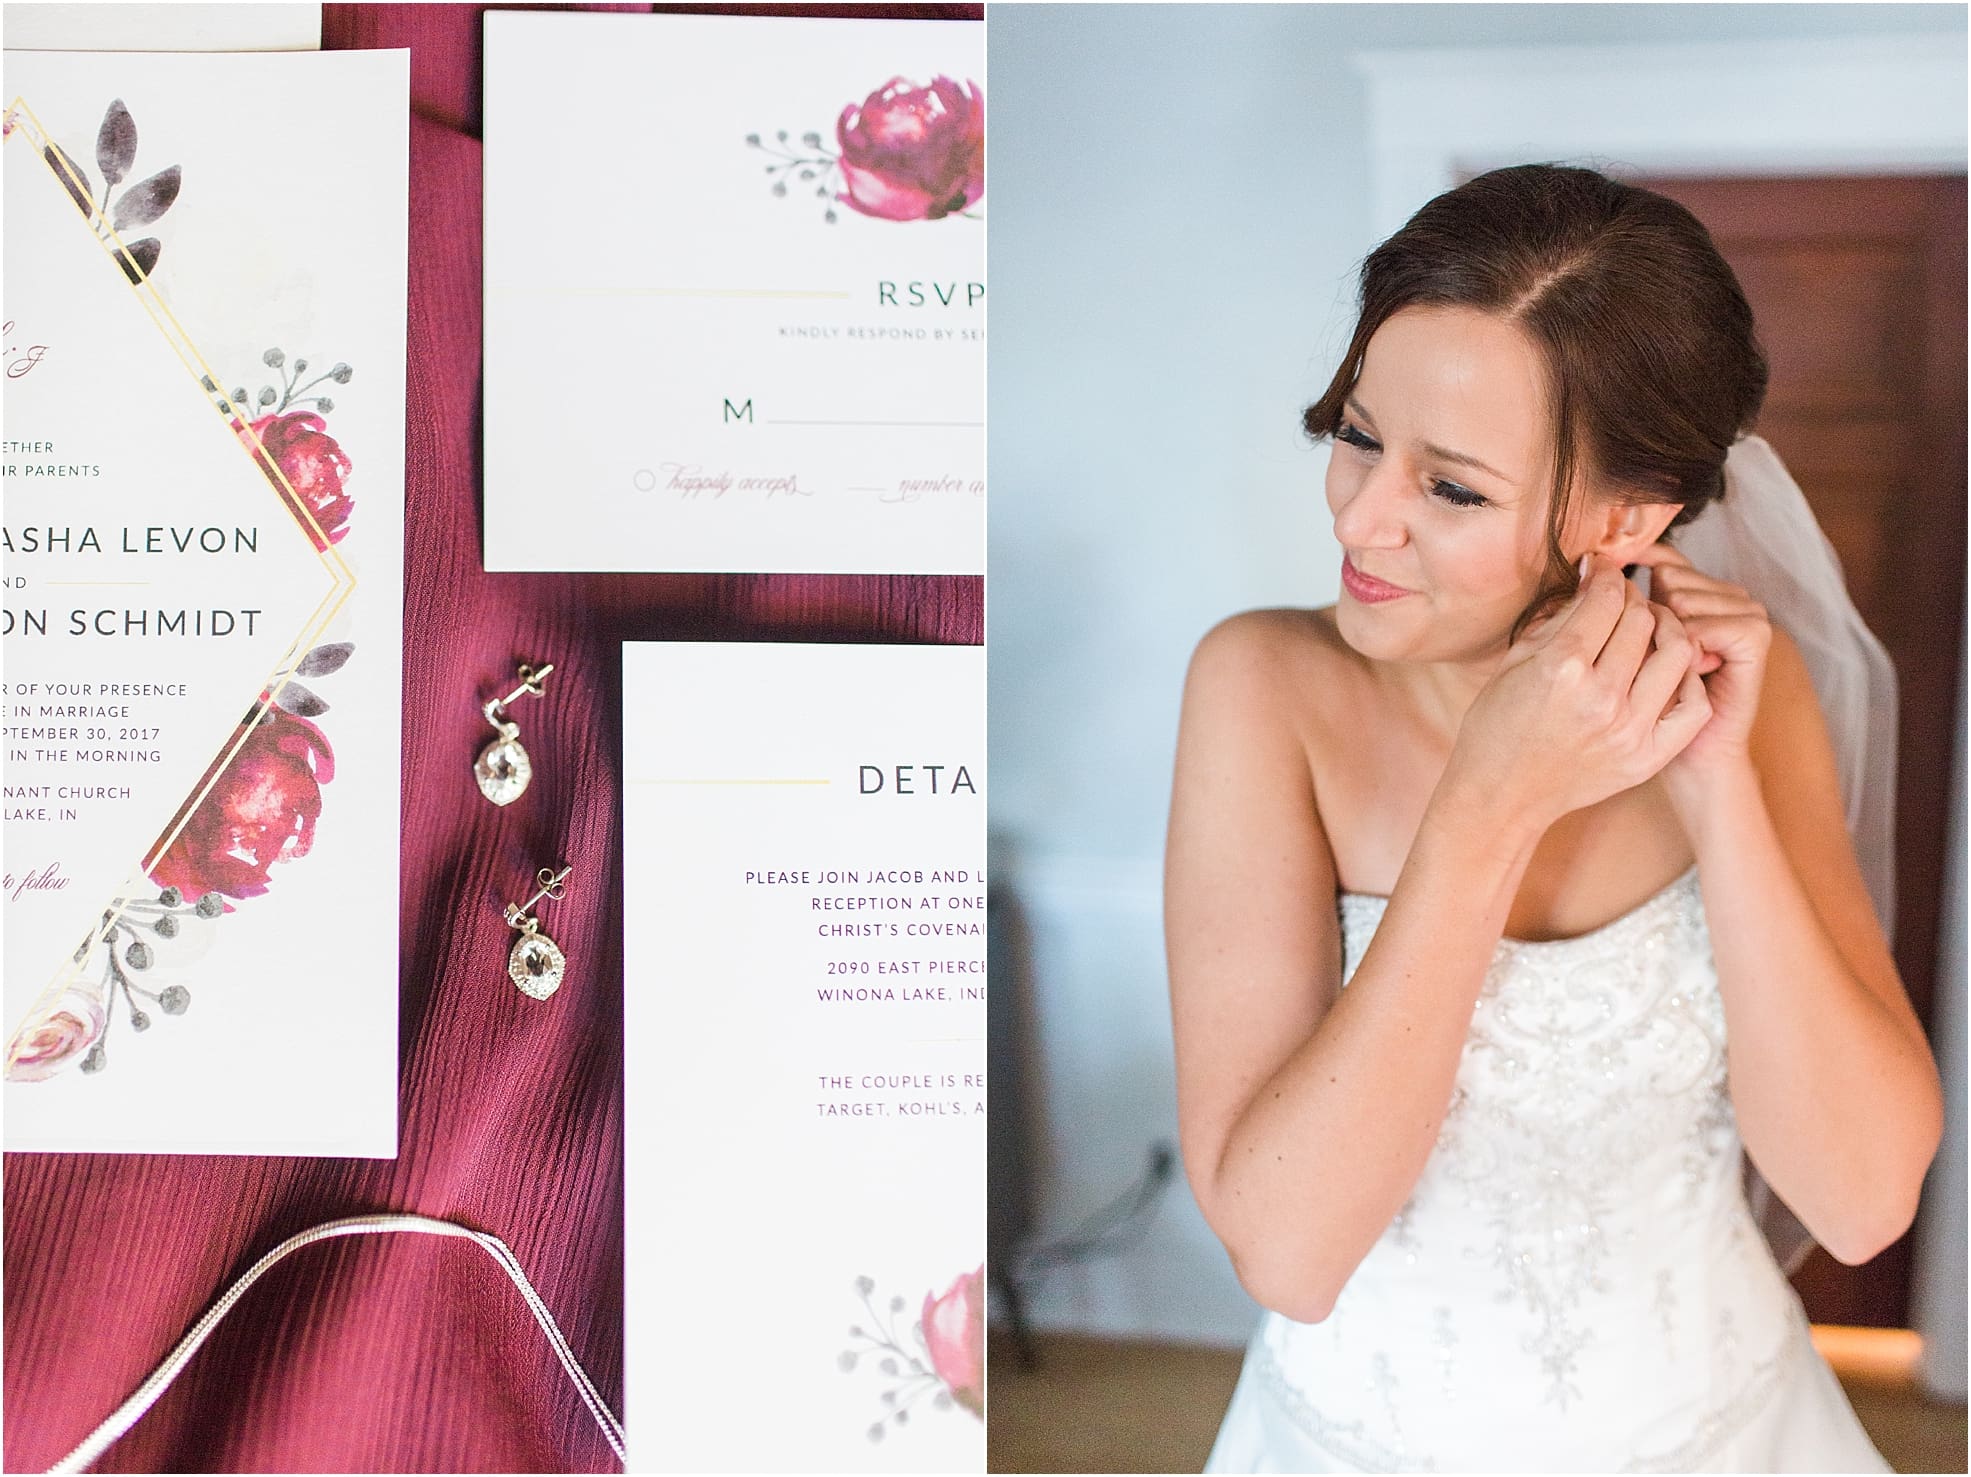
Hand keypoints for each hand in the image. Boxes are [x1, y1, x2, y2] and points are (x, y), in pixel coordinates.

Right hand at [1442, 555, 1709, 831]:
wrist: (1500, 795)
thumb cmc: (1497, 727)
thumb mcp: (1515, 663)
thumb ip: (1557, 620)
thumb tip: (1591, 581)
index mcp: (1561, 669)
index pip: (1606, 600)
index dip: (1607, 576)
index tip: (1604, 573)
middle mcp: (1600, 698)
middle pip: (1643, 621)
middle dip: (1635, 599)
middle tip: (1624, 600)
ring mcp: (1628, 730)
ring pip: (1678, 653)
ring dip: (1668, 630)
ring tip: (1652, 630)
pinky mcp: (1646, 758)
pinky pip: (1693, 706)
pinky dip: (1689, 680)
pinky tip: (1668, 672)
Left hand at [1627, 543, 1771, 789]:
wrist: (1693, 756)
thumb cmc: (1651, 707)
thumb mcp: (1627, 654)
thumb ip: (1617, 608)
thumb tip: (1589, 564)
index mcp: (1696, 592)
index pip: (1664, 559)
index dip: (1637, 565)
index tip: (1608, 575)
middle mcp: (1725, 595)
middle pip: (1670, 575)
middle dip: (1651, 612)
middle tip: (1656, 655)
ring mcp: (1745, 612)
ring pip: (1684, 597)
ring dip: (1671, 632)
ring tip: (1678, 664)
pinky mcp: (1755, 636)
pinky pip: (1704, 624)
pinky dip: (1694, 646)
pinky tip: (1694, 668)